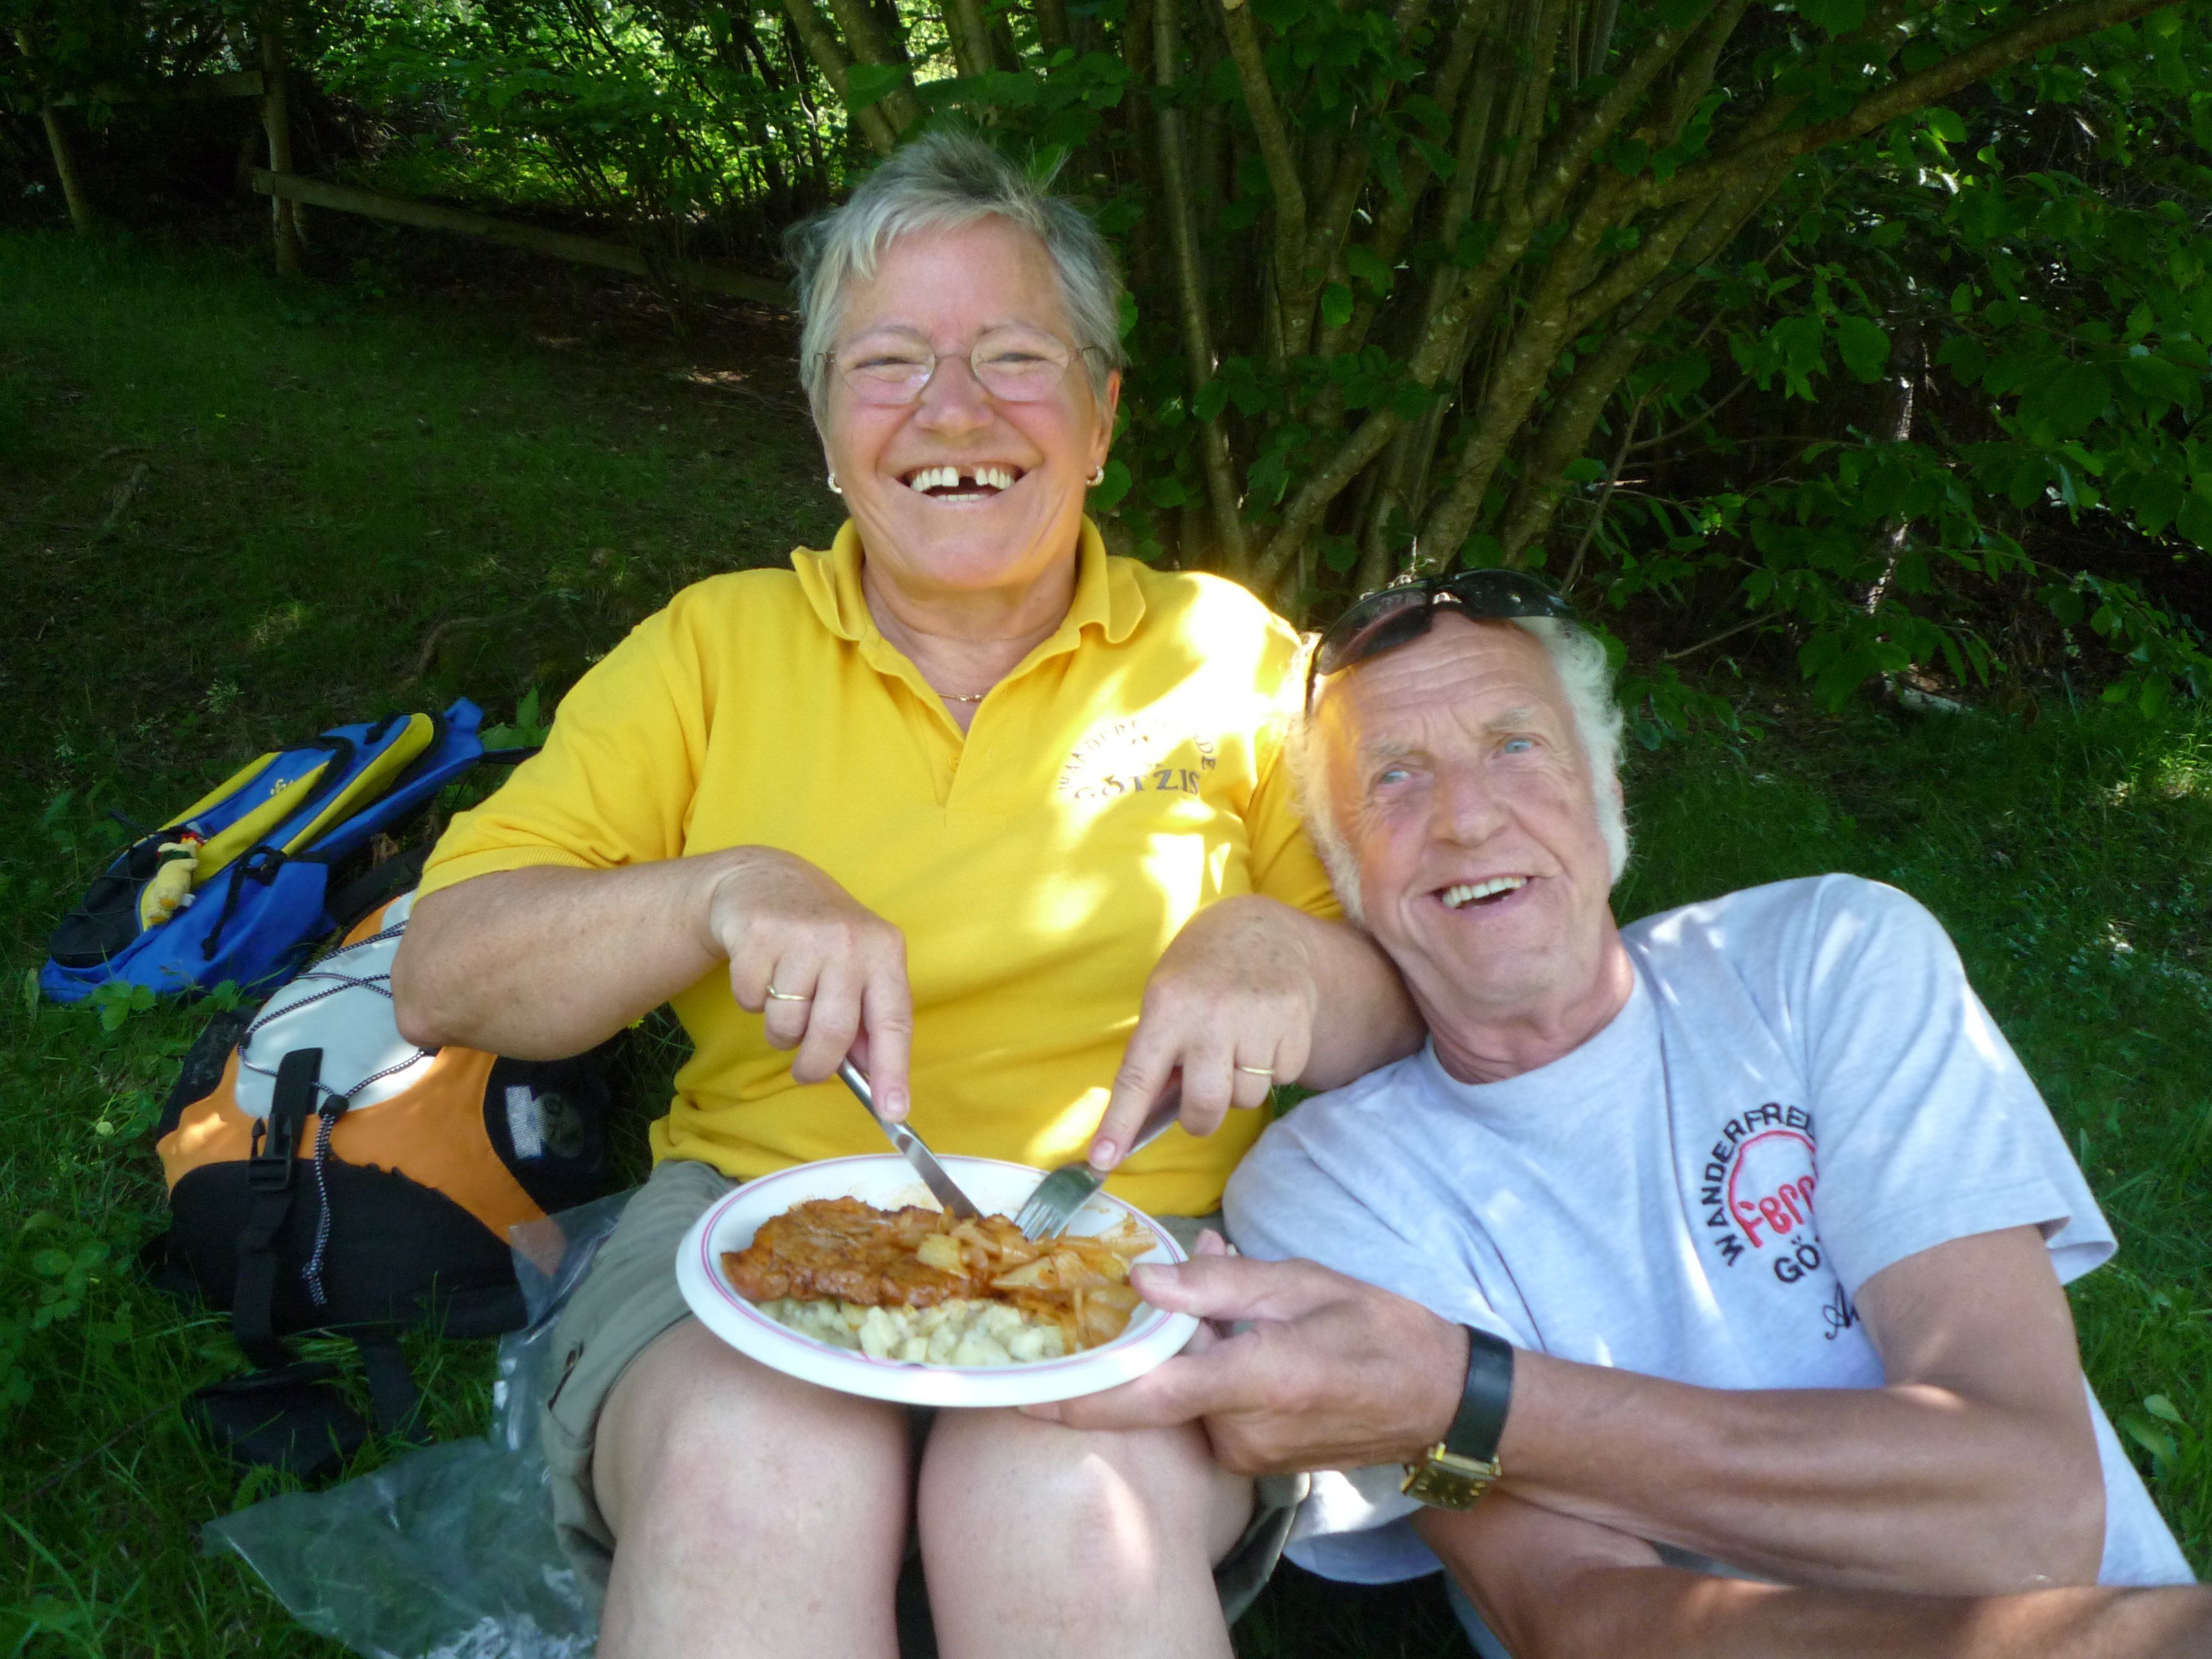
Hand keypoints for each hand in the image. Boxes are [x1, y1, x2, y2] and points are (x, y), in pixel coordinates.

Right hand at [704, 847, 914, 1117]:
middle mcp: (848, 941)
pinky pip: (751, 1002)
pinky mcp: (758, 934)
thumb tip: (877, 1083)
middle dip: (815, 1066)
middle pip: (832, 1033)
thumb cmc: (822, 937)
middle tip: (806, 1071)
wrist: (766, 880)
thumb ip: (868, 1022)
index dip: (893, 1071)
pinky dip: (752, 1001)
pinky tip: (762, 971)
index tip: (894, 1111)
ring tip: (784, 997)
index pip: (893, 1021)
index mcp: (884, 952)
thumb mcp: (859, 967)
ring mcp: (802, 935)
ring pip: (786, 1023)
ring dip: (780, 1029)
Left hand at [1030, 1241, 1468, 1474]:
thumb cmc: (1376, 1328)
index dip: (1078, 1398)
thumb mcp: (1301, 1283)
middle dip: (1139, 1344)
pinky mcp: (1252, 1464)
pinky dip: (1205, 1373)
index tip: (1021, 1392)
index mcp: (1257, 1380)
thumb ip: (1218, 1282)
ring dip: (1182, 1354)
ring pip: (1181, 1398)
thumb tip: (1142, 1278)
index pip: (1147, 1394)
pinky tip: (1240, 1339)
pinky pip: (1205, 1412)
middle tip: (1129, 1294)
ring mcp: (1247, 1456)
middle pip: (1157, 1389)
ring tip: (1229, 1308)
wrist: (1438, 1400)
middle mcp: (1243, 1431)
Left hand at [1090, 896, 1321, 1168]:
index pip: (1137, 1078)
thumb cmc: (1200, 973)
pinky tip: (1264, 1036)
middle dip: (1200, 1119)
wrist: (1260, 929)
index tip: (1102, 1160)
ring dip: (1240, 1088)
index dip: (1119, 1124)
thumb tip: (1153, 1117)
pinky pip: (1284, 1078)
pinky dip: (1274, 1069)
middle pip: (1206, 1105)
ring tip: (1236, 1051)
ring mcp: (1258, 1019)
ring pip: (1248, 1098)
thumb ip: (1160, 1052)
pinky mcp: (1296, 1022)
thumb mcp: (1165, 997)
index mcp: (1167, 1007)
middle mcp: (1212, 1015)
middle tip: (1199, 1105)